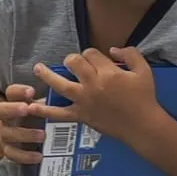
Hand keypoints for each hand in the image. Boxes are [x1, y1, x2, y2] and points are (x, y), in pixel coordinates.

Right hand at [0, 84, 45, 164]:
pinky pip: (12, 154)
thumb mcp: (44, 108)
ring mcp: (6, 134)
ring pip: (8, 133)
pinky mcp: (9, 150)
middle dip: (13, 109)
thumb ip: (52, 103)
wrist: (23, 137)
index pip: (11, 92)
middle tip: (26, 109)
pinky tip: (39, 156)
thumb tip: (71, 98)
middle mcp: (7, 117)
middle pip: (1, 109)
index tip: (32, 91)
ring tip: (43, 135)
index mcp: (15, 102)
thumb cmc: (38, 118)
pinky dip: (25, 156)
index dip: (19, 91)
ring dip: (25, 134)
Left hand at [30, 47, 160, 139]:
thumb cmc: (144, 97)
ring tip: (38, 68)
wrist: (143, 126)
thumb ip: (130, 54)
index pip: (90, 54)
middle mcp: (93, 84)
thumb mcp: (144, 70)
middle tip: (74, 64)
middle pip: (74, 63)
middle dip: (72, 60)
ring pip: (61, 84)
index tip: (96, 60)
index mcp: (108, 72)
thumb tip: (112, 49)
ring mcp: (84, 100)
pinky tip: (32, 106)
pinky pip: (59, 114)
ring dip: (47, 75)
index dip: (92, 54)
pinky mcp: (80, 115)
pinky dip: (45, 111)